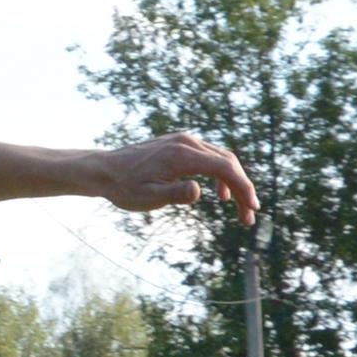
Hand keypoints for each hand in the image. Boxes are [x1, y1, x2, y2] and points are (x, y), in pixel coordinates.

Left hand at [90, 131, 255, 221]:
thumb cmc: (124, 188)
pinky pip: (208, 156)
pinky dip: (220, 174)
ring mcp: (183, 140)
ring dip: (234, 182)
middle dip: (243, 188)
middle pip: (228, 162)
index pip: (225, 168)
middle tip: (248, 215)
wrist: (104, 170)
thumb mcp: (147, 197)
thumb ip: (174, 194)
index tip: (252, 209)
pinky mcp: (179, 144)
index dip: (244, 188)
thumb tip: (197, 190)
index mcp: (182, 155)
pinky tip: (220, 193)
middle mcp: (186, 142)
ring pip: (220, 158)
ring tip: (238, 208)